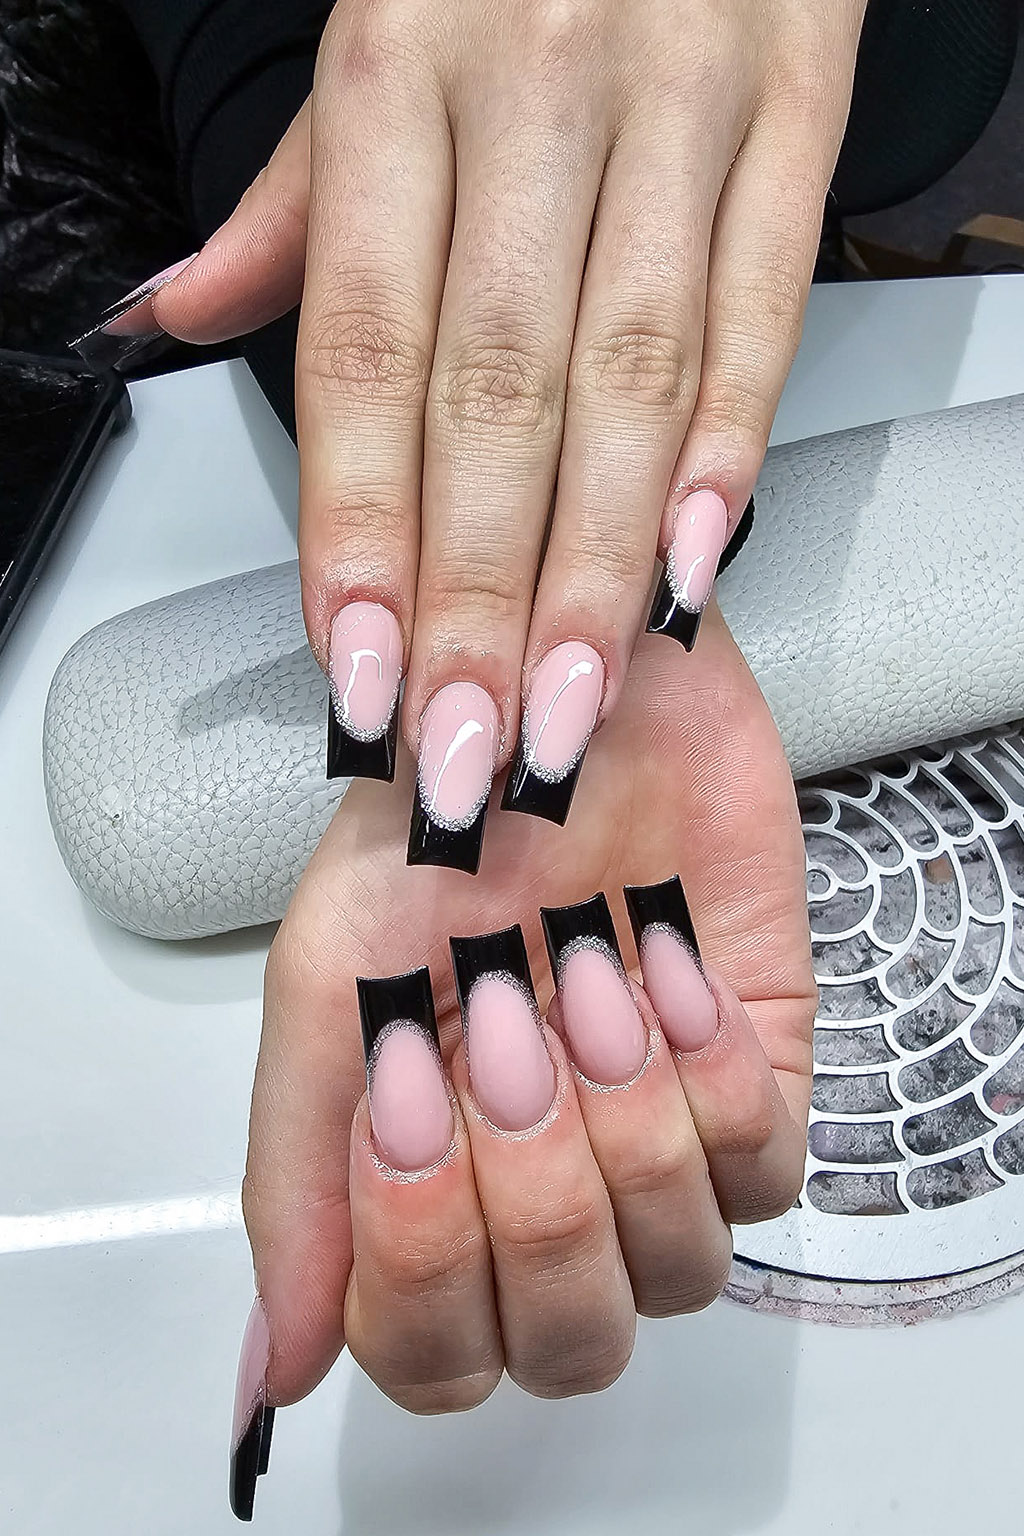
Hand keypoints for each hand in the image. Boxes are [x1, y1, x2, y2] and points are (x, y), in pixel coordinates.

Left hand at [153, 0, 863, 855]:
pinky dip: (733, 442)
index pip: (365, 345)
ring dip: (600, 563)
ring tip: (572, 703)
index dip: (359, 523)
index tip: (356, 670)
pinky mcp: (795, 108)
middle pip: (499, 391)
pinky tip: (697, 564)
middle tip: (469, 742)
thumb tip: (167, 318)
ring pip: (633, 373)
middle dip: (481, 590)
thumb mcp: (373, 37)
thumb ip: (287, 207)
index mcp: (396, 70)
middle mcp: (532, 89)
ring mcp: (678, 99)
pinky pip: (764, 299)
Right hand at [238, 610, 813, 1427]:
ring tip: (586, 973)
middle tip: (504, 1016)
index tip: (408, 1093)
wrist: (564, 702)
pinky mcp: (761, 1084)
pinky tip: (661, 964)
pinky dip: (712, 1072)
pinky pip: (764, 1170)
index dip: (423, 1258)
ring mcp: (662, 1148)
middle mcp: (552, 1194)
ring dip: (623, 1117)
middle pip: (569, 1336)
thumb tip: (277, 1373)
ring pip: (679, 1267)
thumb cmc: (439, 830)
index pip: (438, 1356)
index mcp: (436, 1194)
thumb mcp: (325, 984)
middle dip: (534, 1183)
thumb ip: (297, 1181)